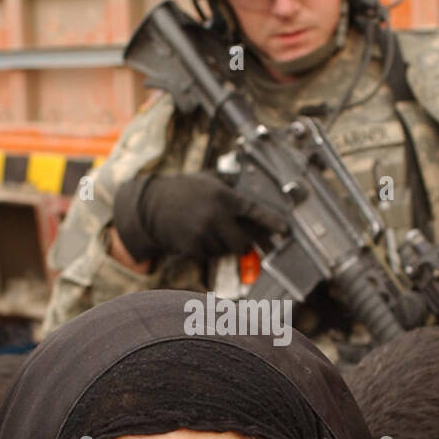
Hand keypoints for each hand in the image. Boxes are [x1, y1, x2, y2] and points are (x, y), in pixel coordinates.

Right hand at [113, 172, 284, 262]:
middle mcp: (215, 214)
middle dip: (241, 244)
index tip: (285, 231)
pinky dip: (205, 250)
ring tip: (206, 229)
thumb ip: (232, 196)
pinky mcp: (191, 246)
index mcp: (224, 196)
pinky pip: (208, 256)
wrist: (153, 204)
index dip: (272, 222)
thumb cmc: (186, 191)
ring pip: (224, 251)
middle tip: (236, 239)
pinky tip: (195, 235)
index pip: (255, 211)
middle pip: (241, 241)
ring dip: (220, 245)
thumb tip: (258, 217)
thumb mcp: (210, 182)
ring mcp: (203, 232)